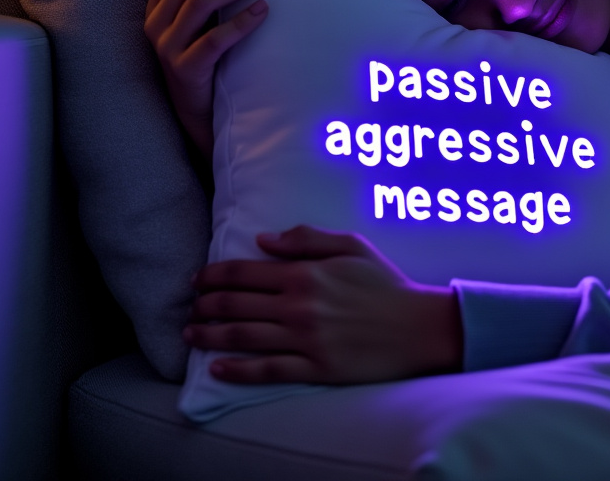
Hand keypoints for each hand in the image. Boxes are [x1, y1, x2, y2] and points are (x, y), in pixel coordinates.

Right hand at [144, 0, 285, 157]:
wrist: (199, 117)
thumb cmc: (208, 61)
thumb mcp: (201, 23)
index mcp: (157, 4)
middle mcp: (156, 21)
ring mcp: (168, 48)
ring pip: (202, 0)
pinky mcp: (186, 72)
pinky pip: (214, 40)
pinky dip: (242, 21)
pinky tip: (265, 10)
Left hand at [183, 225, 463, 384]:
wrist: (418, 326)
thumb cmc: (386, 284)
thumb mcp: (352, 246)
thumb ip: (306, 239)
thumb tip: (263, 240)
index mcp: (305, 273)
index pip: (243, 273)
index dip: (213, 275)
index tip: (196, 280)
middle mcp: (298, 305)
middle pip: (234, 304)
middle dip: (205, 305)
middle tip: (191, 307)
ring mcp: (304, 339)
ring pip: (242, 337)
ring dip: (209, 335)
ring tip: (191, 334)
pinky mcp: (315, 368)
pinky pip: (267, 370)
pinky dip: (237, 369)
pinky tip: (217, 367)